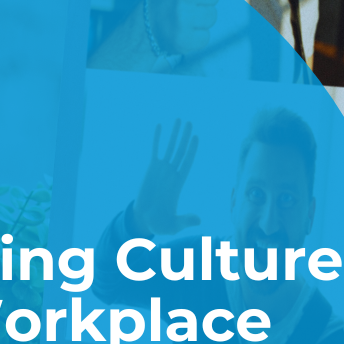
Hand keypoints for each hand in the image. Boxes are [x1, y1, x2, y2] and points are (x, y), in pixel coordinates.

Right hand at [135, 120, 200, 234]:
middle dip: (185, 137)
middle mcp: (172, 174)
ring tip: (178, 119)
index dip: (191, 151)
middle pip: (180, 151)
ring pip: (169, 148)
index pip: (187, 163)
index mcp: (179, 184)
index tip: (196, 137)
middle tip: (189, 122)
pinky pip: (155, 151)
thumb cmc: (160, 223)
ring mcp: (161, 170)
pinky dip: (157, 139)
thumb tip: (200, 221)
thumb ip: (186, 220)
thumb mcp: (174, 225)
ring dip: (174, 134)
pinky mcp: (150, 169)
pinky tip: (160, 126)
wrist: (144, 220)